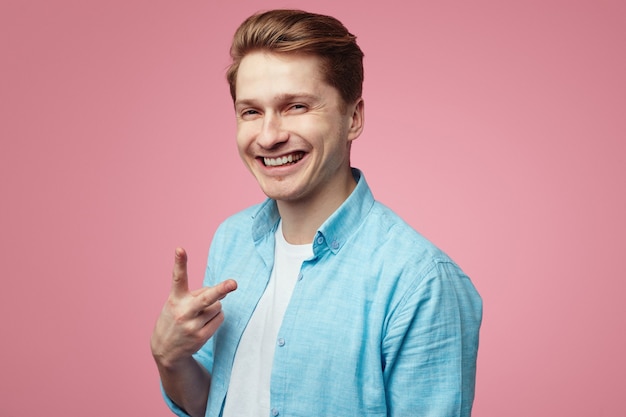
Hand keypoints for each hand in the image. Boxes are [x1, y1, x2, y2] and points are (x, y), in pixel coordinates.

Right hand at [151, 248, 236, 367]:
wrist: (165, 350)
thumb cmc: (175, 319)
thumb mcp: (178, 304)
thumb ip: (197, 294)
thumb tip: (222, 291)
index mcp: (175, 299)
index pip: (178, 278)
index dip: (180, 262)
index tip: (180, 249)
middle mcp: (183, 311)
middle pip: (206, 298)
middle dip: (221, 290)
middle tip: (234, 283)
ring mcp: (192, 326)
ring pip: (218, 306)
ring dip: (214, 307)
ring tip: (200, 315)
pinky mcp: (201, 336)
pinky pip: (220, 318)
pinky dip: (216, 317)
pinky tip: (205, 323)